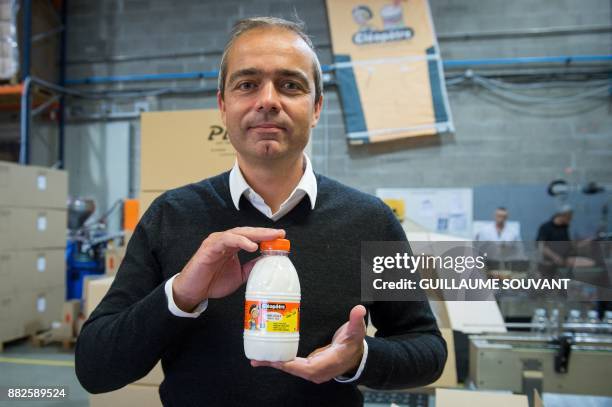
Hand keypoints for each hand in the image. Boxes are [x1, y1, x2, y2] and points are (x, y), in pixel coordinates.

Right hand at [173, 227, 284, 311]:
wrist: (193, 291)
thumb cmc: (213, 282)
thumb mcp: (239, 276)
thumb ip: (251, 267)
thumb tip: (267, 262)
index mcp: (232, 246)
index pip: (252, 237)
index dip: (267, 236)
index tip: (282, 238)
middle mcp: (225, 240)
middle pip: (248, 232)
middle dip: (265, 232)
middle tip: (280, 234)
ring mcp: (217, 242)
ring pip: (239, 233)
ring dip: (255, 234)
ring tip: (269, 237)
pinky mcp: (209, 247)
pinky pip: (226, 240)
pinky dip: (240, 241)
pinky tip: (251, 245)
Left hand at [251, 305, 366, 383]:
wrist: (356, 357)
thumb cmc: (354, 344)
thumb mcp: (355, 332)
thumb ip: (356, 321)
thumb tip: (359, 310)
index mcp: (328, 363)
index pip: (307, 368)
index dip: (291, 364)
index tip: (276, 360)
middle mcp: (318, 372)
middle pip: (294, 370)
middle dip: (276, 364)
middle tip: (257, 359)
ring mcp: (313, 372)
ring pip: (291, 369)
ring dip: (275, 364)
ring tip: (257, 359)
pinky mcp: (309, 368)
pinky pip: (293, 366)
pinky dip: (281, 362)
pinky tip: (269, 357)